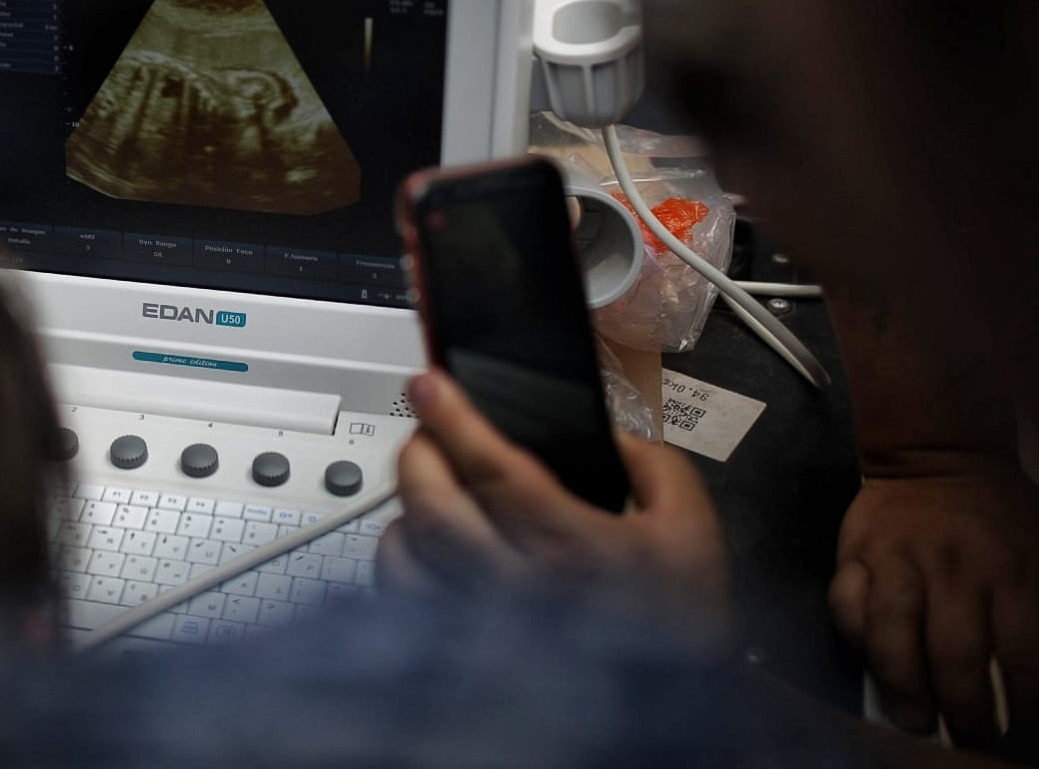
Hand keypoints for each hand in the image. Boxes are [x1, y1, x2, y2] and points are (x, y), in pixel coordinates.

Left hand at [378, 369, 729, 641]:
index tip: (428, 385)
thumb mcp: (690, 521)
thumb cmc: (678, 617)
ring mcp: (483, 627)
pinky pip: (401, 600)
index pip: (497, 470)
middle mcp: (521, 590)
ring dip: (405, 508)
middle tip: (425, 431)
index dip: (454, 419)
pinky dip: (397, 560)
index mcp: (577, 548)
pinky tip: (419, 543)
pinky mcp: (460, 653)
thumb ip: (647, 460)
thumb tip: (596, 430)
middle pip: (436, 511)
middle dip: (418, 455)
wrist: (671, 701)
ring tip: (426, 486)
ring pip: (407, 558)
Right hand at [829, 467, 1038, 756]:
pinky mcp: (854, 552)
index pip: (1025, 656)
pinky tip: (871, 658)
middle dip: (965, 710)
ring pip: (892, 634)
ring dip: (903, 686)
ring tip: (914, 718)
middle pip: (956, 655)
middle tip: (970, 735)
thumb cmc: (1000, 516)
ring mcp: (898, 560)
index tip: (1024, 732)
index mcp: (1012, 572)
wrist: (936, 455)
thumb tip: (1034, 676)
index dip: (1026, 705)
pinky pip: (846, 604)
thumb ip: (1035, 607)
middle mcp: (955, 570)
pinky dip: (856, 637)